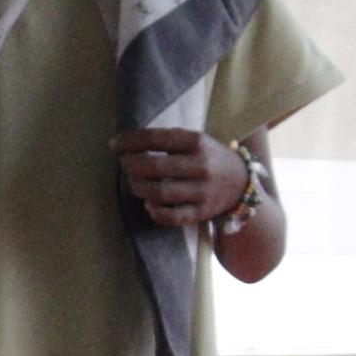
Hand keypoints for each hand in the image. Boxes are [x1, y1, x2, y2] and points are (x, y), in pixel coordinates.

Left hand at [115, 126, 252, 228]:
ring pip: (160, 193)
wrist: (242, 182)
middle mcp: (201, 165)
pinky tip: (148, 204)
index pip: (157, 139)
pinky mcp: (201, 213)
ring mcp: (202, 191)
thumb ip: (168, 141)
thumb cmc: (209, 158)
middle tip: (124, 164)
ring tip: (133, 182)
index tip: (113, 144)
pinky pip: (171, 216)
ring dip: (138, 187)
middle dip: (131, 165)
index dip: (131, 141)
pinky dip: (155, 211)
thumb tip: (126, 143)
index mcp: (198, 142)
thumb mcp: (196, 141)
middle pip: (154, 167)